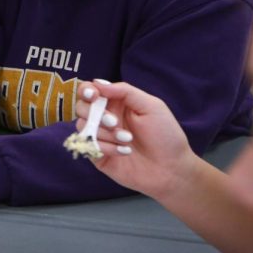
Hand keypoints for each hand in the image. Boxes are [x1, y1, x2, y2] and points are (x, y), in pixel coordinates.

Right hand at [75, 81, 195, 202]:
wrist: (171, 169)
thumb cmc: (166, 135)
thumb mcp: (151, 106)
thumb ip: (125, 91)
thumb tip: (97, 83)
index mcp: (116, 103)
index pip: (90, 91)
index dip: (86, 90)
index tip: (94, 95)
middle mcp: (104, 118)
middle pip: (80, 108)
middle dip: (95, 114)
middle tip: (114, 122)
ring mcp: (100, 137)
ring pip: (83, 127)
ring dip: (105, 132)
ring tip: (128, 140)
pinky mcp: (98, 155)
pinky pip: (88, 146)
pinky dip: (106, 147)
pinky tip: (125, 152)